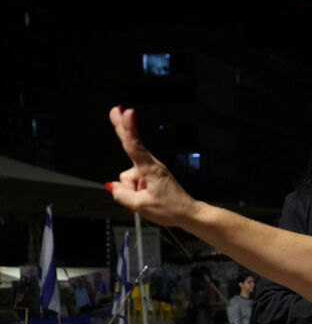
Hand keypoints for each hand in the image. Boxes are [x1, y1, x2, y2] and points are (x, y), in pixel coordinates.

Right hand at [107, 107, 199, 224]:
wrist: (187, 213)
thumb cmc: (171, 209)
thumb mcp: (142, 206)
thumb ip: (123, 195)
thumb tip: (113, 187)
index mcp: (150, 169)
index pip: (135, 145)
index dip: (128, 128)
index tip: (127, 112)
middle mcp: (150, 166)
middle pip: (130, 145)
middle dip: (121, 127)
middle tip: (115, 109)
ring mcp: (149, 170)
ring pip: (128, 177)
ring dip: (131, 189)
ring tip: (146, 199)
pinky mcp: (149, 176)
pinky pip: (133, 182)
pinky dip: (134, 190)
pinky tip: (144, 197)